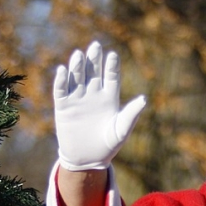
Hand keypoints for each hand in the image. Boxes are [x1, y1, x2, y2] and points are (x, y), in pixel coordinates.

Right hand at [53, 41, 145, 170]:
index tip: (112, 55)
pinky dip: (61, 80)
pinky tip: (62, 71)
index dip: (111, 66)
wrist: (87, 159)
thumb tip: (144, 99)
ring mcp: (78, 98)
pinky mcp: (63, 106)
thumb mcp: (121, 131)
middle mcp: (93, 94)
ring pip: (77, 77)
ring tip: (79, 55)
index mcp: (110, 97)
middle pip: (93, 71)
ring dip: (77, 66)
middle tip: (95, 46)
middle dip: (94, 59)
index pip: (111, 76)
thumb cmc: (108, 146)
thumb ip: (131, 114)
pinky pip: (61, 90)